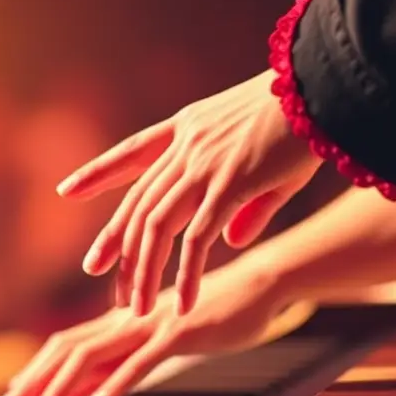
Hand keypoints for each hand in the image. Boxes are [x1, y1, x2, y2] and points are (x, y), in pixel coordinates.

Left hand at [0, 257, 288, 395]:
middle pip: (67, 351)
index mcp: (123, 321)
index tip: (13, 395)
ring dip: (62, 392)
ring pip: (93, 359)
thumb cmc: (215, 312)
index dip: (36, 369)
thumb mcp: (167, 334)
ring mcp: (150, 326)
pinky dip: (119, 382)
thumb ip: (137, 351)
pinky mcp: (179, 334)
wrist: (259, 284)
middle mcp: (128, 321)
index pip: (66, 345)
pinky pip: (142, 360)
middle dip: (33, 382)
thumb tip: (111, 377)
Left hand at [58, 70, 319, 317]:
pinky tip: (182, 305)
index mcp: (188, 128)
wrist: (327, 86)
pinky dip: (186, 276)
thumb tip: (230, 242)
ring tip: (135, 309)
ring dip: (144, 272)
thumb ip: (247, 205)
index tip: (67, 190)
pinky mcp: (229, 184)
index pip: (132, 153)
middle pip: (138, 202)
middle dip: (114, 242)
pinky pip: (196, 240)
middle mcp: (187, 145)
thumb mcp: (268, 163)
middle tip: (97, 274)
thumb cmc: (307, 118)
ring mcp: (204, 164)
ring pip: (156, 227)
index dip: (99, 172)